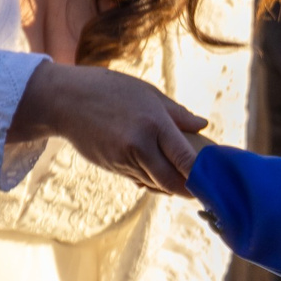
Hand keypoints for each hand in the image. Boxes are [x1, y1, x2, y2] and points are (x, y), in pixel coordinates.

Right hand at [10, 59, 205, 192]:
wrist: (66, 101)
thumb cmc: (110, 90)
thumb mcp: (147, 93)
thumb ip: (177, 113)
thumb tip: (203, 125)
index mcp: (154, 123)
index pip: (186, 159)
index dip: (202, 175)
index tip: (214, 180)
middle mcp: (140, 145)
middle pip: (171, 181)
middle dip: (188, 190)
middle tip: (202, 190)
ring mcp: (124, 159)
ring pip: (155, 183)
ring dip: (170, 185)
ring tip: (184, 180)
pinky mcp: (113, 167)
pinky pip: (139, 179)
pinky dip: (152, 179)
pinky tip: (157, 172)